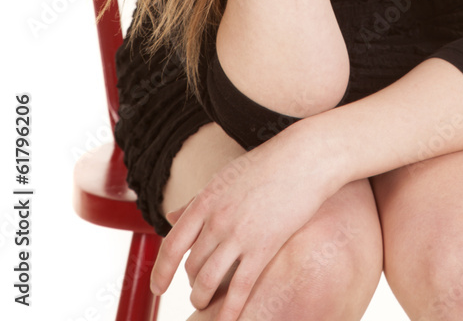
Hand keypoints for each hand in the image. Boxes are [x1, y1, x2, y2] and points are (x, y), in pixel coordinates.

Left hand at [150, 123, 334, 319]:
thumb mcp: (225, 177)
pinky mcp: (264, 247)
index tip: (157, 287)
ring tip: (206, 303)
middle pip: (192, 265)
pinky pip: (240, 288)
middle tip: (198, 290)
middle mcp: (217, 219)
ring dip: (203, 298)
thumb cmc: (267, 164)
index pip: (172, 244)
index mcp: (206, 200)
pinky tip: (229, 318)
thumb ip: (197, 200)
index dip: (161, 271)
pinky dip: (230, 309)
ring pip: (209, 280)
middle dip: (192, 283)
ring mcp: (239, 234)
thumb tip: (171, 216)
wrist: (304, 158)